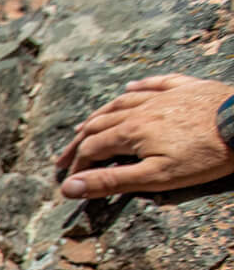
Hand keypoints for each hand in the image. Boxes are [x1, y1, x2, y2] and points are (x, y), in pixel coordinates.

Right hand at [55, 74, 233, 198]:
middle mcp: (141, 109)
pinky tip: (131, 86)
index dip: (78, 166)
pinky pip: (157, 82)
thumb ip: (111, 181)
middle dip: (79, 142)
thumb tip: (69, 187)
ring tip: (86, 124)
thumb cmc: (204, 155)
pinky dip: (140, 85)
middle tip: (65, 157)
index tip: (71, 180)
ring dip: (100, 114)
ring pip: (122, 102)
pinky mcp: (187, 88)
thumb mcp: (155, 177)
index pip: (92, 149)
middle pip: (100, 123)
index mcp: (130, 132)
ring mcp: (164, 96)